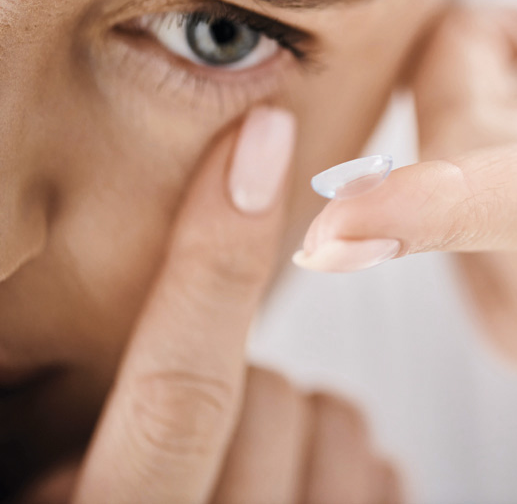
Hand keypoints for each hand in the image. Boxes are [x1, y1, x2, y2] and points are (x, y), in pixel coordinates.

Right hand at [21, 108, 400, 503]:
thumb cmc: (69, 496)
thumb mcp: (40, 473)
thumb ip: (58, 424)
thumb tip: (76, 360)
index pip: (177, 393)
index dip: (214, 259)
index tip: (259, 140)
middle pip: (267, 396)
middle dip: (236, 377)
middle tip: (194, 420)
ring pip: (339, 421)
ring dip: (298, 415)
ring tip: (240, 464)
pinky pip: (384, 473)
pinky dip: (351, 458)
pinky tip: (300, 488)